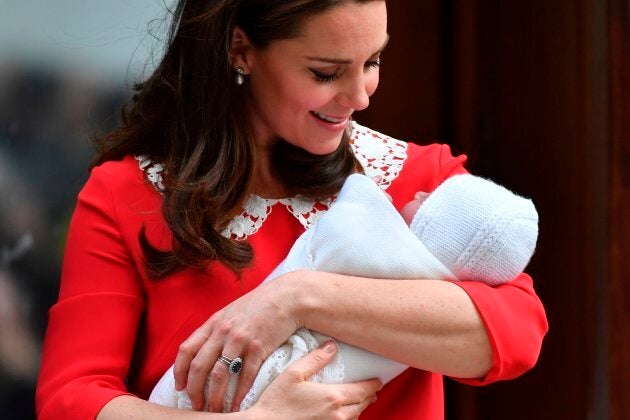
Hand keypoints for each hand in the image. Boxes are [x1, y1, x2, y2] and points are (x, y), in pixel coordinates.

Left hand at [173, 275, 302, 410]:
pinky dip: (239, 394)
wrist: (287, 298)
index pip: (186, 350)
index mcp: (213, 323)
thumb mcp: (231, 312)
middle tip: (197, 405)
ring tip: (215, 410)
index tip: (180, 387)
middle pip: (199, 367)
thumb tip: (204, 351)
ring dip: (215, 397)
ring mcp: (240, 340)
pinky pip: (245, 376)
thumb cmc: (259, 305)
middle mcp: (223, 331)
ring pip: (219, 375)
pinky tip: (237, 405)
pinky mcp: (259, 347)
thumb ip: (216, 330)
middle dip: (194, 391)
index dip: (179, 372)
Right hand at [250, 341, 381, 418]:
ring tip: (357, 401)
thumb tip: (331, 346)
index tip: (377, 380)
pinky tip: (340, 415)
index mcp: (333, 397)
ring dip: (358, 409)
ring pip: (354, 418)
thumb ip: (315, 359)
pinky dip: (347, 419)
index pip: (364, 390)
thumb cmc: (276, 402)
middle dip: (368, 396)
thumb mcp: (293, 373)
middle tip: (370, 390)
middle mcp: (338, 415)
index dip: (373, 385)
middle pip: (362, 405)